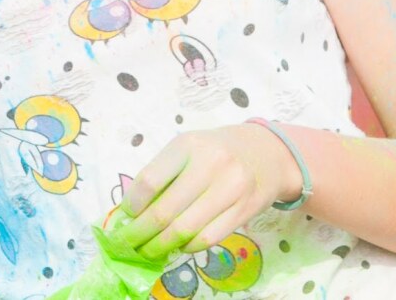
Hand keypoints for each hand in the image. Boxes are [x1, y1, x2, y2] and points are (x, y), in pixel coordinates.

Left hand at [118, 123, 300, 259]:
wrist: (269, 152)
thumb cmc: (219, 150)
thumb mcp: (189, 148)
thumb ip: (164, 173)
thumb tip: (132, 212)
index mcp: (189, 144)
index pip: (149, 181)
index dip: (132, 205)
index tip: (126, 216)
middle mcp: (210, 164)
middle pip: (164, 212)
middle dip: (140, 234)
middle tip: (129, 243)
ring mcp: (230, 189)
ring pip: (184, 230)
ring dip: (160, 246)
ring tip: (148, 250)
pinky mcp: (244, 210)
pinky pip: (207, 238)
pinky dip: (187, 247)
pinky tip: (178, 245)